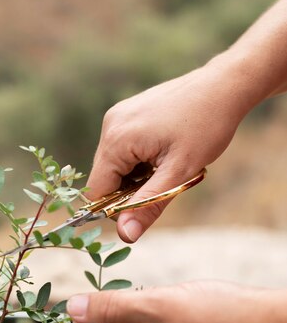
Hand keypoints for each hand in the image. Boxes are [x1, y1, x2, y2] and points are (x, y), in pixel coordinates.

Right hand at [88, 62, 250, 242]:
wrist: (224, 86)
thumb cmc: (206, 126)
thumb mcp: (179, 173)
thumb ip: (148, 205)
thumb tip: (124, 236)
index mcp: (117, 139)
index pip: (97, 191)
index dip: (117, 208)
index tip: (147, 206)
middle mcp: (111, 124)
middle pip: (105, 178)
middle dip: (130, 190)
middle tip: (166, 181)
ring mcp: (118, 116)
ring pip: (115, 165)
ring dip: (137, 176)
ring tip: (168, 164)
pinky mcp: (128, 113)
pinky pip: (123, 149)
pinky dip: (139, 161)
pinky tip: (164, 152)